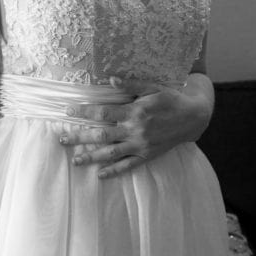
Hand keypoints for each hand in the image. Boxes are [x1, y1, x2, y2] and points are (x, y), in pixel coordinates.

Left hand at [55, 77, 210, 178]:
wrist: (194, 117)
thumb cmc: (171, 98)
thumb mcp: (152, 87)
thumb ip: (131, 85)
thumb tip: (110, 80)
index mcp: (134, 112)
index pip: (103, 112)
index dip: (84, 112)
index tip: (67, 111)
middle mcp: (135, 131)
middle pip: (101, 135)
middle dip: (80, 137)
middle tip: (61, 139)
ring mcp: (141, 145)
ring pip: (111, 153)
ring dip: (91, 157)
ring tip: (75, 160)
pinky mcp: (147, 155)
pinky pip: (128, 166)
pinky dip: (113, 171)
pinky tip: (100, 175)